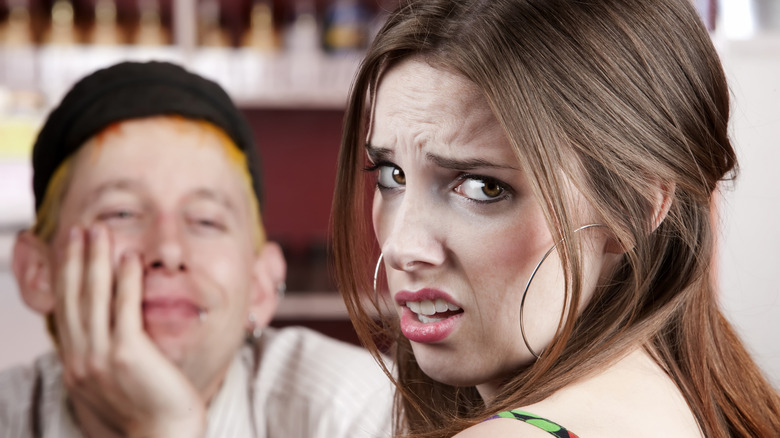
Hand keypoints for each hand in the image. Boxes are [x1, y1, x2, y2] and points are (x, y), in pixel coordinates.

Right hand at [54, 224, 205, 437]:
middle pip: (75, 298)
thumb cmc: (149, 410)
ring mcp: (102, 357)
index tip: (70, 249)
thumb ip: (109, 351)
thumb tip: (112, 327)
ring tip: (99, 232)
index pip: (67, 310)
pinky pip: (125, 309)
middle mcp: (82, 359)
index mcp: (77, 364)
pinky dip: (125, 280)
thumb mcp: (117, 379)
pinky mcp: (128, 355)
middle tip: (79, 230)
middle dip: (76, 260)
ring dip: (96, 260)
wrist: (163, 437)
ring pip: (94, 298)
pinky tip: (128, 258)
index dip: (67, 276)